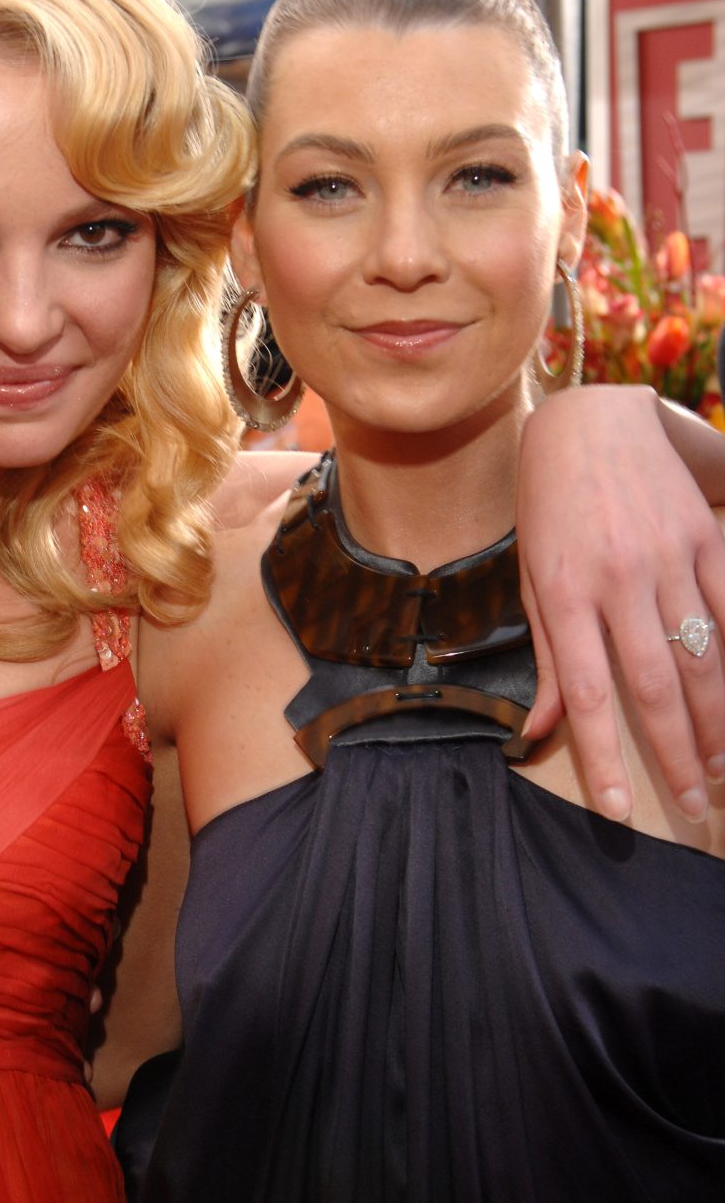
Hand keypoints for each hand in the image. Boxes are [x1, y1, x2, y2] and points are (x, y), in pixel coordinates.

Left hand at [517, 384, 724, 820]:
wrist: (589, 425)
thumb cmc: (549, 511)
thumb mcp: (530, 579)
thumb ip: (545, 657)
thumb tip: (538, 730)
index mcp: (564, 593)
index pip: (585, 692)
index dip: (603, 757)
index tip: (617, 811)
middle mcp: (618, 579)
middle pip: (656, 685)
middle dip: (676, 753)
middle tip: (696, 805)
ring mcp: (668, 557)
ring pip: (704, 657)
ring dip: (718, 722)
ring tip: (722, 768)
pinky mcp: (706, 537)